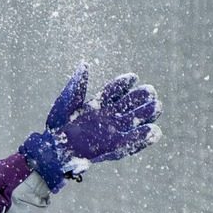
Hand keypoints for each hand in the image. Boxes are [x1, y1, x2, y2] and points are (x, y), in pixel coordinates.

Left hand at [19, 63, 159, 190]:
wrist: (55, 148)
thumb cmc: (58, 124)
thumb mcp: (66, 102)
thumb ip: (77, 85)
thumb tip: (85, 64)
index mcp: (98, 104)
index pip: (114, 91)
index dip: (124, 84)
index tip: (133, 77)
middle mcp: (108, 116)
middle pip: (129, 104)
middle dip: (141, 97)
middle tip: (150, 91)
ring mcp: (113, 131)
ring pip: (134, 120)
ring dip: (146, 114)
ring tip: (156, 107)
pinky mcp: (115, 147)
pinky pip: (132, 141)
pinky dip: (143, 137)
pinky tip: (155, 131)